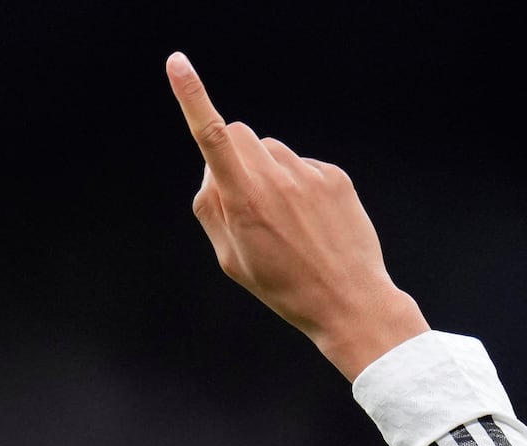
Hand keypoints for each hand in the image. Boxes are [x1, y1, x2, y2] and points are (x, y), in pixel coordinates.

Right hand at [166, 52, 428, 379]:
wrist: (349, 301)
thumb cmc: (284, 286)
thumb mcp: (231, 259)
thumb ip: (211, 209)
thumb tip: (211, 171)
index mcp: (245, 200)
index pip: (211, 137)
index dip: (192, 98)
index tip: (177, 64)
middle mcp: (277, 179)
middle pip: (240, 135)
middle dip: (234, 156)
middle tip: (245, 200)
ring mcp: (310, 175)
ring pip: (273, 152)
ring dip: (269, 174)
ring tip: (287, 222)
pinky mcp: (335, 177)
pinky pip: (304, 167)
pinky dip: (300, 187)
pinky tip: (312, 223)